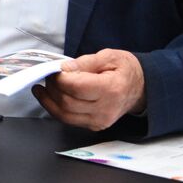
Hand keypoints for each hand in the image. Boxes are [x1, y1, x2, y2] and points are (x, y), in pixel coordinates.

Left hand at [32, 49, 146, 130]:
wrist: (141, 88)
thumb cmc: (124, 70)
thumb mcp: (108, 56)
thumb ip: (84, 62)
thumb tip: (63, 69)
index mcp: (111, 89)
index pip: (76, 87)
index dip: (59, 79)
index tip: (53, 69)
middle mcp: (106, 109)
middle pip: (67, 103)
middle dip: (52, 88)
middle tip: (48, 75)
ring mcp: (100, 121)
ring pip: (65, 115)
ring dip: (48, 101)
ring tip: (42, 87)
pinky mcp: (95, 126)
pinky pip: (69, 120)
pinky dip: (56, 109)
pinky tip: (50, 97)